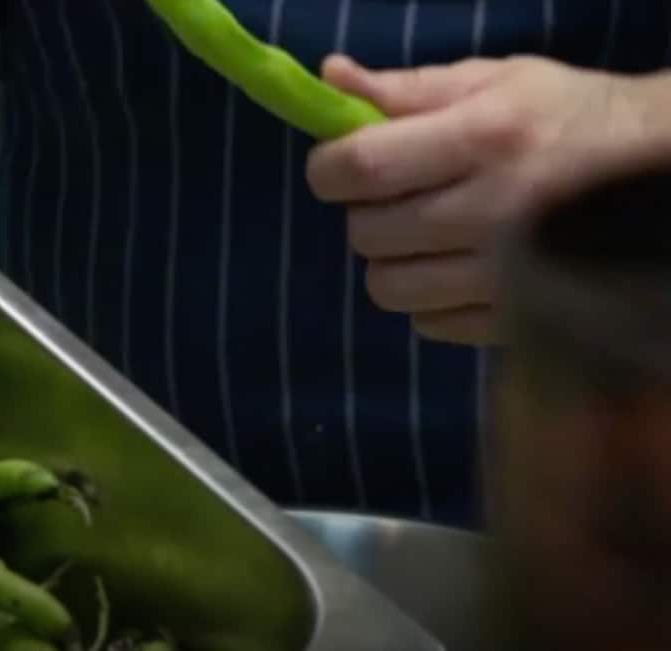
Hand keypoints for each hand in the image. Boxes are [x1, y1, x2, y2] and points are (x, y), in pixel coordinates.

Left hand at [306, 54, 651, 344]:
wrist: (659, 173)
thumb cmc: (565, 117)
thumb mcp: (495, 82)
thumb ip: (406, 89)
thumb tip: (330, 79)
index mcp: (484, 138)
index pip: (362, 167)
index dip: (329, 169)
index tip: (337, 165)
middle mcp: (494, 210)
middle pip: (367, 233)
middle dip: (365, 211)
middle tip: (398, 193)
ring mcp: (507, 274)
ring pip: (389, 287)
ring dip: (392, 259)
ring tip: (426, 232)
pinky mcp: (517, 318)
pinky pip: (428, 323)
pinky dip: (429, 298)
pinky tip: (458, 265)